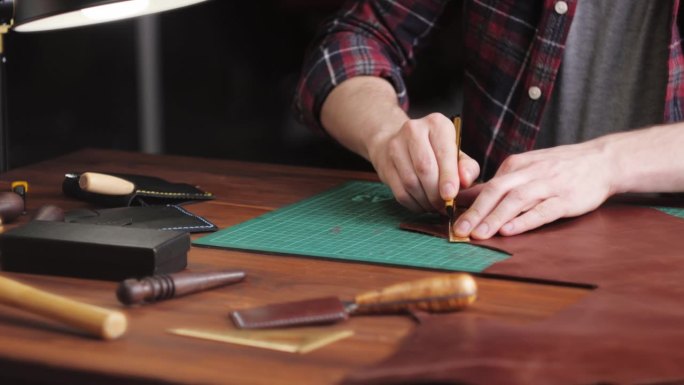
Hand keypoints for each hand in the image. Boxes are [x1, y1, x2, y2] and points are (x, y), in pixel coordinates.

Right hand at [367, 113, 479, 211]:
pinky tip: (422, 205)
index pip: (443, 153)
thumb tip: (465, 180)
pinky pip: (400, 192)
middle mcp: (414, 130)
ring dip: (425, 201)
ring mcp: (395, 146)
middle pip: (425, 168)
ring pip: (411, 183)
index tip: (451, 195)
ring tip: (434, 206)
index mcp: (437, 124)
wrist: (399, 141)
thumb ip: (467, 167)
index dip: (448, 176)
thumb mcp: (456, 153)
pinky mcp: (385, 164)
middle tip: (444, 206)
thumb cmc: (435, 150)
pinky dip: (413, 204)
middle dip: (436, 193)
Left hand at [453, 139, 616, 238]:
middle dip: (475, 212)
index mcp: (516, 165)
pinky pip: (543, 210)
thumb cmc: (558, 168)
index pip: (486, 185)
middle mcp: (529, 173)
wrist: (601, 160)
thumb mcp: (526, 169)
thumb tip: (466, 199)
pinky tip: (510, 230)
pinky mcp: (567, 199)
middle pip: (496, 191)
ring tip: (479, 234)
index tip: (451, 221)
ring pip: (516, 201)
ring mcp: (549, 185)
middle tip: (459, 230)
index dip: (468, 204)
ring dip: (495, 218)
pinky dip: (525, 220)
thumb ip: (499, 185)